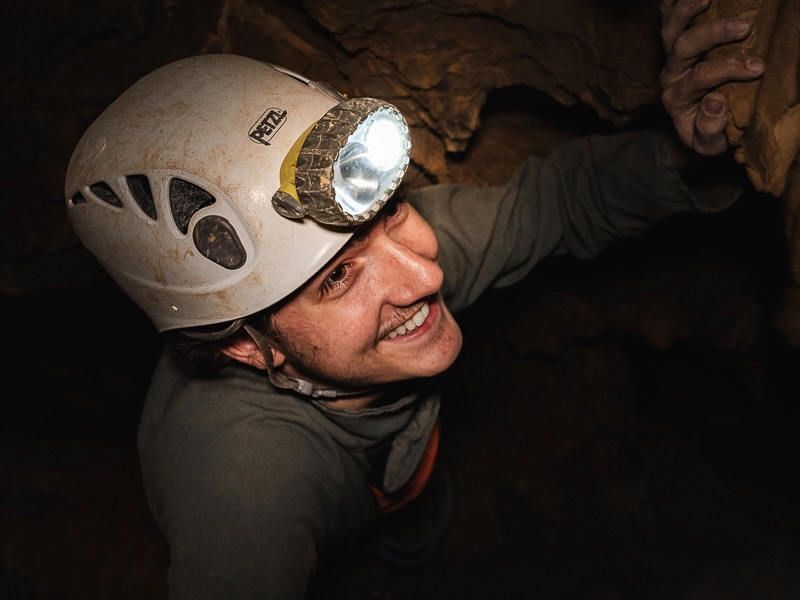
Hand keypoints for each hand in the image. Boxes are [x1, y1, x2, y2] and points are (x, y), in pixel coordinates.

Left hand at [660, 0, 765, 156]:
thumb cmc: (706, 135)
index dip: (729, 70)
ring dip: (688, 10)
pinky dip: (672, 5)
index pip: (700, 77)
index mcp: (676, 98)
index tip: (759, 67)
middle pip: (683, 47)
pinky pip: (668, 20)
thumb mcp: (708, 145)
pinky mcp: (673, 43)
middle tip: (746, 25)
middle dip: (714, 34)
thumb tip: (714, 102)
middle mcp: (670, 75)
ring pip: (671, 29)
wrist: (694, 128)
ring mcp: (670, 58)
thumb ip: (709, 130)